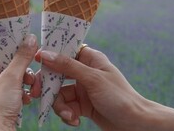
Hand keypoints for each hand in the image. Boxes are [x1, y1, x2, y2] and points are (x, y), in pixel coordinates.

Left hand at [0, 34, 39, 130]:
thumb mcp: (10, 79)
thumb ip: (21, 58)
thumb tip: (29, 39)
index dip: (4, 38)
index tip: (19, 33)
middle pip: (5, 60)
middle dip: (21, 62)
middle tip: (32, 61)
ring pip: (14, 76)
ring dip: (26, 78)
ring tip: (32, 85)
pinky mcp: (4, 103)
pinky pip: (17, 90)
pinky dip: (25, 92)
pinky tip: (29, 97)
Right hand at [37, 46, 173, 130]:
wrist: (136, 125)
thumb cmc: (119, 97)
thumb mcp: (92, 79)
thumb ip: (67, 66)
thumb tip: (45, 54)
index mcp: (90, 58)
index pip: (65, 50)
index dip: (50, 54)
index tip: (37, 60)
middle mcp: (84, 72)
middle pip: (56, 73)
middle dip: (48, 86)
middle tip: (37, 93)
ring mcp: (82, 89)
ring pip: (58, 93)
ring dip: (60, 106)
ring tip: (68, 116)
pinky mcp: (82, 105)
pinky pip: (66, 106)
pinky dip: (67, 114)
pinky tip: (74, 121)